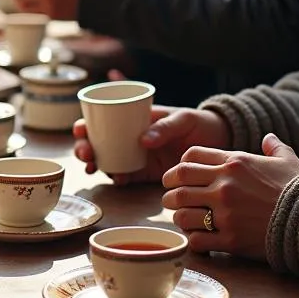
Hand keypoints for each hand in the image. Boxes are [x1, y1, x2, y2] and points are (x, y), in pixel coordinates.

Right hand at [73, 105, 231, 183]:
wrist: (219, 143)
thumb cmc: (199, 123)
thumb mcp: (184, 118)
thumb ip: (165, 126)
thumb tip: (144, 140)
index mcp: (133, 118)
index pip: (102, 119)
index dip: (86, 124)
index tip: (79, 130)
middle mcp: (130, 137)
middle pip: (98, 141)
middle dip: (85, 147)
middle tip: (86, 153)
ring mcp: (136, 156)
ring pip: (107, 159)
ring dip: (96, 163)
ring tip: (93, 168)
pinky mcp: (146, 173)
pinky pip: (125, 175)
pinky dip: (117, 178)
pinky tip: (118, 179)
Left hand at [161, 134, 298, 257]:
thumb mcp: (288, 161)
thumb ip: (274, 147)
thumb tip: (268, 138)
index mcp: (234, 162)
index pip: (190, 157)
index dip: (178, 167)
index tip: (176, 176)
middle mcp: (224, 185)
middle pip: (178, 184)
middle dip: (169, 191)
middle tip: (169, 198)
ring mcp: (226, 213)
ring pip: (183, 212)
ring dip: (178, 216)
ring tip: (182, 219)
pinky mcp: (231, 239)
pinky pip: (197, 239)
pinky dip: (193, 239)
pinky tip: (198, 239)